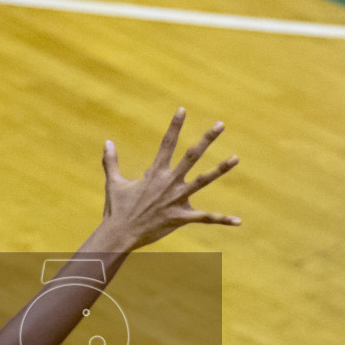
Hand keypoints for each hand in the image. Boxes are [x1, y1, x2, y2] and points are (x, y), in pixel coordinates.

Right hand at [100, 109, 240, 249]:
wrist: (120, 235)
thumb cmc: (117, 209)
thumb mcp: (114, 182)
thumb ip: (111, 161)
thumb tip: (107, 141)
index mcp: (155, 173)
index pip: (167, 143)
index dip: (175, 125)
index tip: (182, 109)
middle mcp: (169, 183)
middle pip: (191, 156)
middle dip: (207, 139)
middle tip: (220, 125)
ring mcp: (176, 200)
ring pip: (203, 181)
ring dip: (220, 169)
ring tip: (236, 158)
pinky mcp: (180, 218)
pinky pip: (205, 218)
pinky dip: (222, 219)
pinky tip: (238, 221)